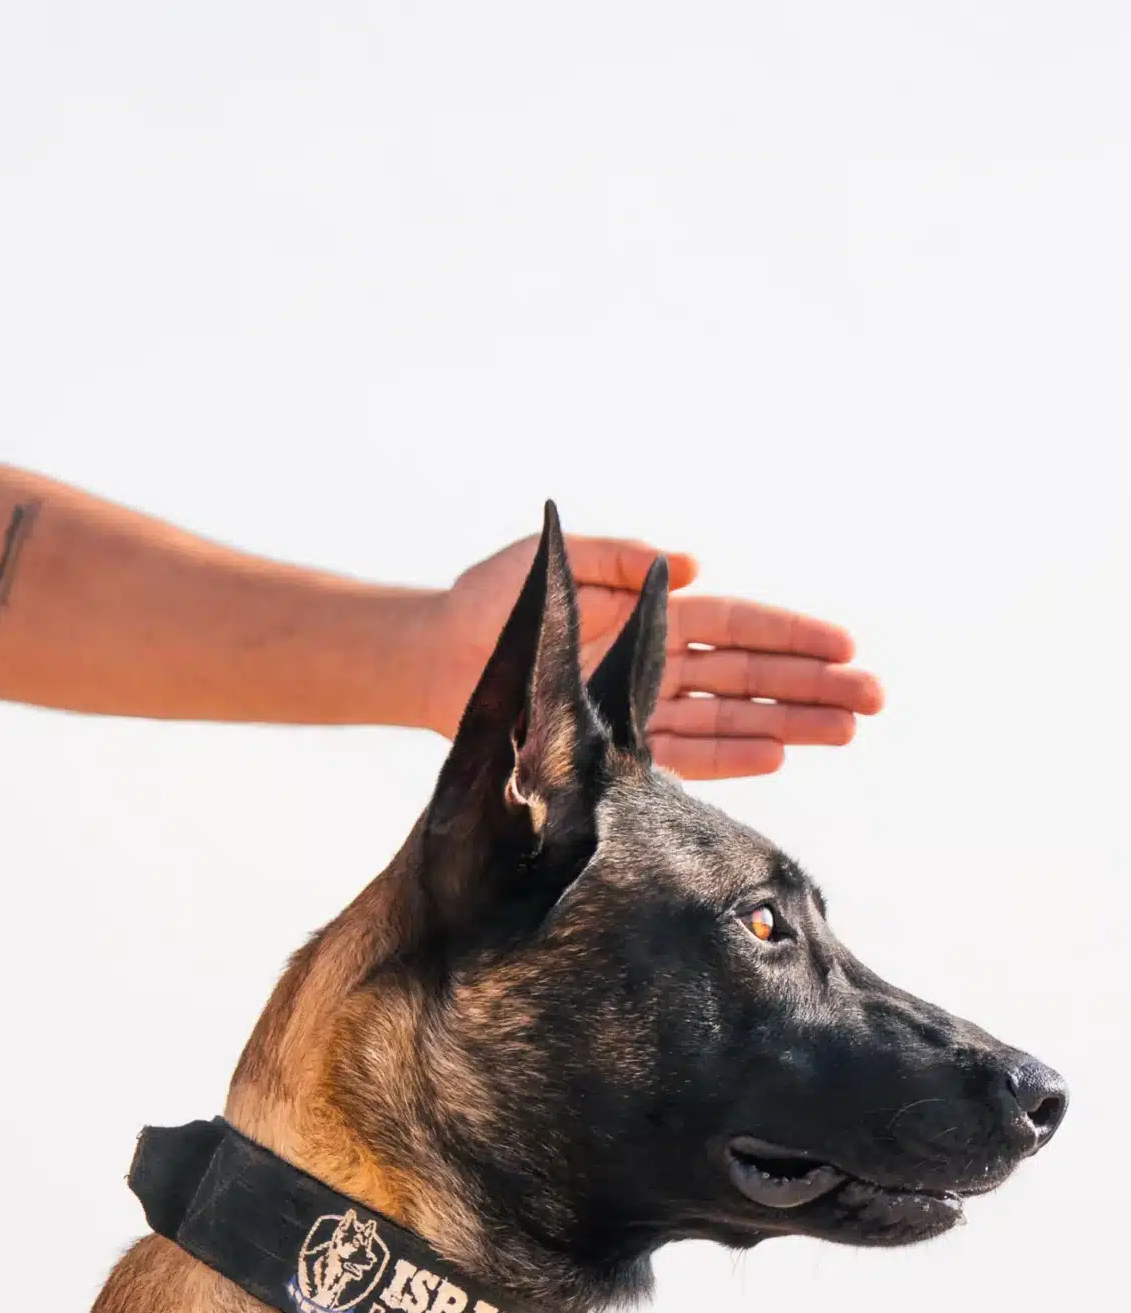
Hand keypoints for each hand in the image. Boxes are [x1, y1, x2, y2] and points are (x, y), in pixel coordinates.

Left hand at [437, 533, 883, 777]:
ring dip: (791, 724)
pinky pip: (686, 755)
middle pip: (751, 677)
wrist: (437, 658)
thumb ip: (621, 556)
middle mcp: (656, 666)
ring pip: (733, 718)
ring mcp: (641, 710)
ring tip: (848, 730)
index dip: (793, 636)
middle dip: (813, 686)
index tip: (846, 647)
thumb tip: (690, 563)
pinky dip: (732, 756)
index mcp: (651, 616)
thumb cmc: (493, 602)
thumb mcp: (557, 561)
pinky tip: (781, 754)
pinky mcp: (617, 750)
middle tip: (875, 699)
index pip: (739, 627)